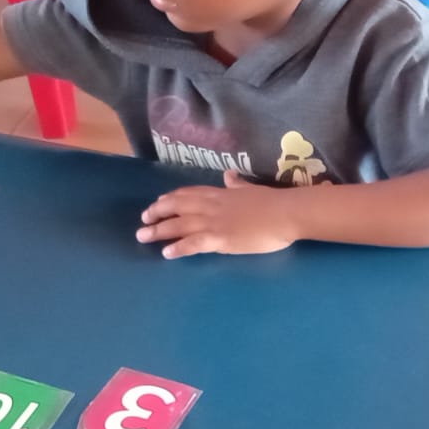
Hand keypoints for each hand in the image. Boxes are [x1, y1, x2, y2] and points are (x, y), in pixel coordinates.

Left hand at [136, 171, 297, 258]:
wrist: (286, 213)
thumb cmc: (274, 202)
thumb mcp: (251, 189)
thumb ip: (237, 184)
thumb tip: (229, 175)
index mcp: (220, 194)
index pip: (189, 193)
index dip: (171, 198)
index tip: (159, 202)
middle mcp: (212, 206)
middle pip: (177, 207)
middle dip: (157, 212)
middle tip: (143, 220)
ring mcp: (214, 222)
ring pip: (179, 224)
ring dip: (159, 230)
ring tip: (143, 236)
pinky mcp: (220, 239)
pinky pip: (193, 243)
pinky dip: (178, 247)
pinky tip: (166, 252)